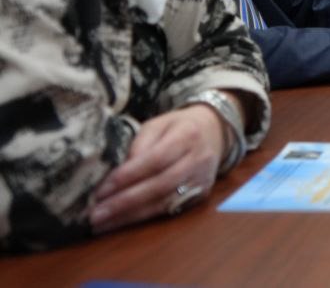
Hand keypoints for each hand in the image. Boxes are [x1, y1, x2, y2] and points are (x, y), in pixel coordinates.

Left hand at [91, 104, 224, 233]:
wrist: (215, 131)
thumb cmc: (178, 126)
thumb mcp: (157, 124)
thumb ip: (139, 145)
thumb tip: (118, 172)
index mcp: (187, 135)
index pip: (155, 159)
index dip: (128, 176)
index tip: (101, 190)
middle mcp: (199, 159)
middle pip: (160, 185)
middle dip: (125, 202)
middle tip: (95, 215)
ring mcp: (203, 180)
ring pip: (165, 202)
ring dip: (131, 216)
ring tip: (102, 224)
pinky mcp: (201, 195)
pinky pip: (170, 209)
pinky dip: (144, 218)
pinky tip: (122, 222)